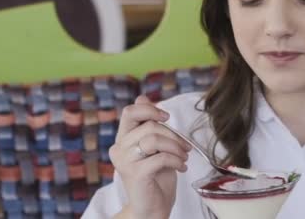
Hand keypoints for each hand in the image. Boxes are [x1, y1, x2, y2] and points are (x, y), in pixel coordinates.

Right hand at [109, 95, 191, 218]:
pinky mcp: (135, 174)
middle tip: (186, 146)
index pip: (130, 112)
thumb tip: (143, 97)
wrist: (152, 207)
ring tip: (184, 156)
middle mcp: (119, 148)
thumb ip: (148, 124)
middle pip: (149, 126)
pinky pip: (161, 157)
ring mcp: (125, 161)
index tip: (167, 118)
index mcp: (123, 139)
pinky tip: (182, 167)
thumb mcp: (155, 146)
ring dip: (176, 146)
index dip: (150, 109)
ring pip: (154, 139)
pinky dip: (176, 160)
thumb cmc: (156, 176)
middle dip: (173, 134)